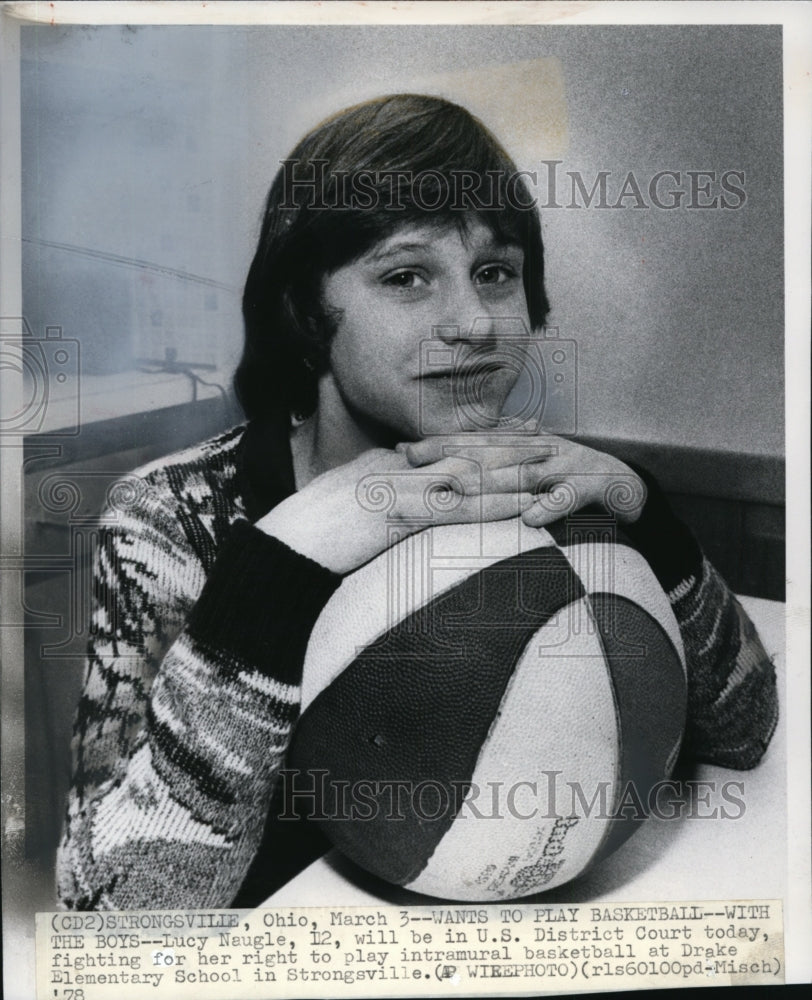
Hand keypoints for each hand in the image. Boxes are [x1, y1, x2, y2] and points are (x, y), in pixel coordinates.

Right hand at [256, 447, 534, 574]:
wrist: (293, 539)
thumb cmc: (313, 523)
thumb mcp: (348, 488)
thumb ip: (378, 477)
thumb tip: (398, 472)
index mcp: (389, 461)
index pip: (447, 446)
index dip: (485, 438)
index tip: (515, 431)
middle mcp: (402, 468)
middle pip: (466, 454)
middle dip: (509, 447)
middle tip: (545, 439)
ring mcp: (406, 489)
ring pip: (472, 477)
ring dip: (514, 473)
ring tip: (549, 469)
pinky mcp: (406, 516)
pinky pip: (461, 511)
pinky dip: (495, 507)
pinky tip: (523, 506)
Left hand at [399, 432, 646, 528]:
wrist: (624, 484)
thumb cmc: (567, 480)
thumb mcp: (529, 468)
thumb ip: (494, 468)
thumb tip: (448, 475)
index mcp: (522, 444)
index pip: (474, 442)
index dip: (440, 445)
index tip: (404, 452)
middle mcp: (538, 450)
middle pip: (489, 453)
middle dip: (451, 458)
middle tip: (415, 466)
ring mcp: (563, 466)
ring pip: (522, 474)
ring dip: (490, 482)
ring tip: (457, 491)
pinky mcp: (589, 487)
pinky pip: (567, 496)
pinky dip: (550, 505)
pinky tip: (530, 517)